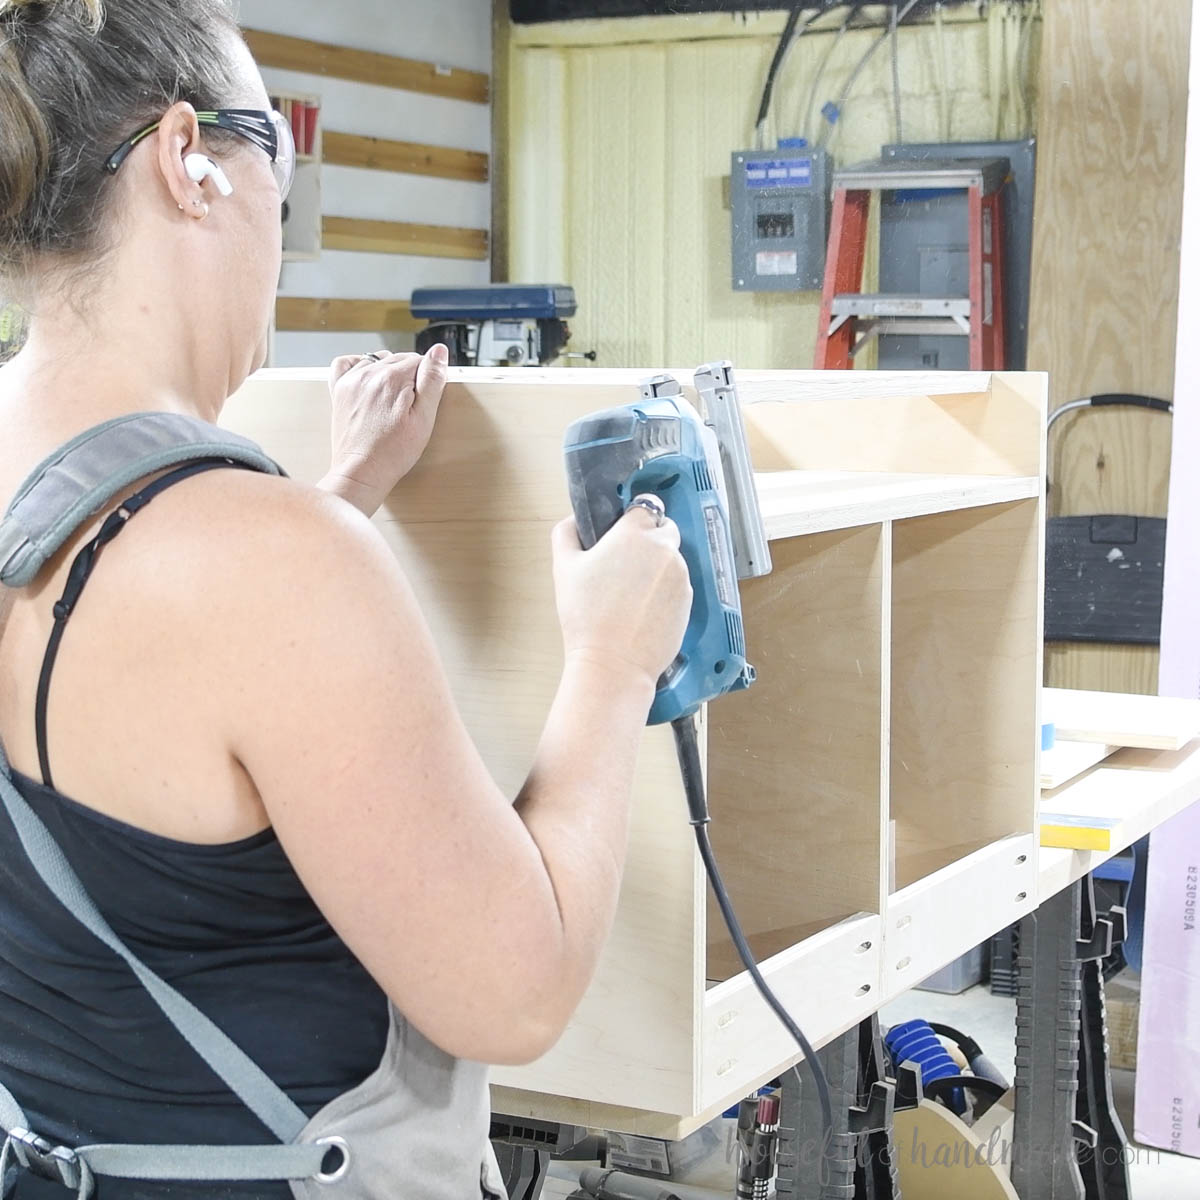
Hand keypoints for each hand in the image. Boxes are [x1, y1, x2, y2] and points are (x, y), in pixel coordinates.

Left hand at [320, 344, 449, 515]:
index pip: (420, 360)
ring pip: (379, 360)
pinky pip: (348, 363)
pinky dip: (360, 365)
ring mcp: (352, 380)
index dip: (428, 379)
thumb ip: (432, 381)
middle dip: (410, 377)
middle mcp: (369, 374)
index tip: (425, 400)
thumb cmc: (393, 453)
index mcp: (392, 378)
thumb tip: (439, 352)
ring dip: (389, 372)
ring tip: (394, 399)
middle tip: (410, 406)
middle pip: (400, 359)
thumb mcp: (423, 419)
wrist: (361, 472)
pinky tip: (370, 380)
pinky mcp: (340, 390)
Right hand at [551, 497, 692, 692]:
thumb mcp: (563, 567)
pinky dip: (665, 592)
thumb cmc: (586, 615)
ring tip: (631, 594)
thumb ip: (566, 533)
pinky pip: (678, 586)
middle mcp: (665, 549)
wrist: (613, 663)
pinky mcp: (689, 602)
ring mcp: (682, 576)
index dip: (632, 519)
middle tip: (624, 565)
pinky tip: (643, 610)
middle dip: (649, 540)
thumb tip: (575, 520)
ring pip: (672, 560)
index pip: (645, 506)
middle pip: (664, 530)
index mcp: (636, 533)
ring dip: (657, 567)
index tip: (621, 534)